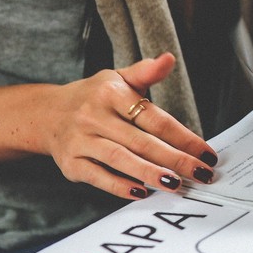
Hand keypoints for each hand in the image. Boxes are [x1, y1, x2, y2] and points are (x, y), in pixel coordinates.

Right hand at [40, 52, 217, 199]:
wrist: (46, 113)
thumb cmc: (93, 97)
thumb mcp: (118, 78)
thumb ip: (146, 72)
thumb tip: (168, 59)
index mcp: (111, 94)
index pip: (155, 119)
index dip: (183, 137)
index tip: (206, 153)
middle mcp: (94, 117)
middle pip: (142, 142)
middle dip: (175, 160)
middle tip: (200, 173)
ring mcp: (81, 141)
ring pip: (120, 159)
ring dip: (150, 173)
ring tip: (175, 185)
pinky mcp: (71, 163)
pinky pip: (98, 177)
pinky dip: (119, 186)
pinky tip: (142, 192)